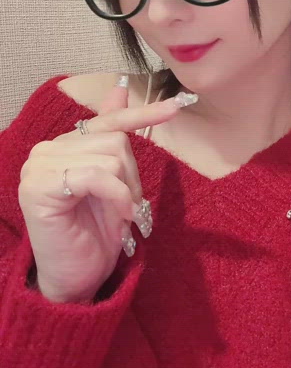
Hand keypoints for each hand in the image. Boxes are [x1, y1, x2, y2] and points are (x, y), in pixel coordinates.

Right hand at [18, 78, 196, 302]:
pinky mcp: (39, 186)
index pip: (107, 122)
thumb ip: (110, 136)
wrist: (75, 279)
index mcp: (63, 146)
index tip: (175, 106)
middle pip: (114, 140)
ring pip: (110, 157)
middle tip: (127, 206)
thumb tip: (118, 87)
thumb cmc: (93, 234)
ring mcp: (38, 167)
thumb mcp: (112, 181)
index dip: (141, 114)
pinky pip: (97, 176)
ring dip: (126, 191)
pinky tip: (118, 217)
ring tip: (119, 214)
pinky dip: (118, 197)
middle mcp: (46, 151)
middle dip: (132, 176)